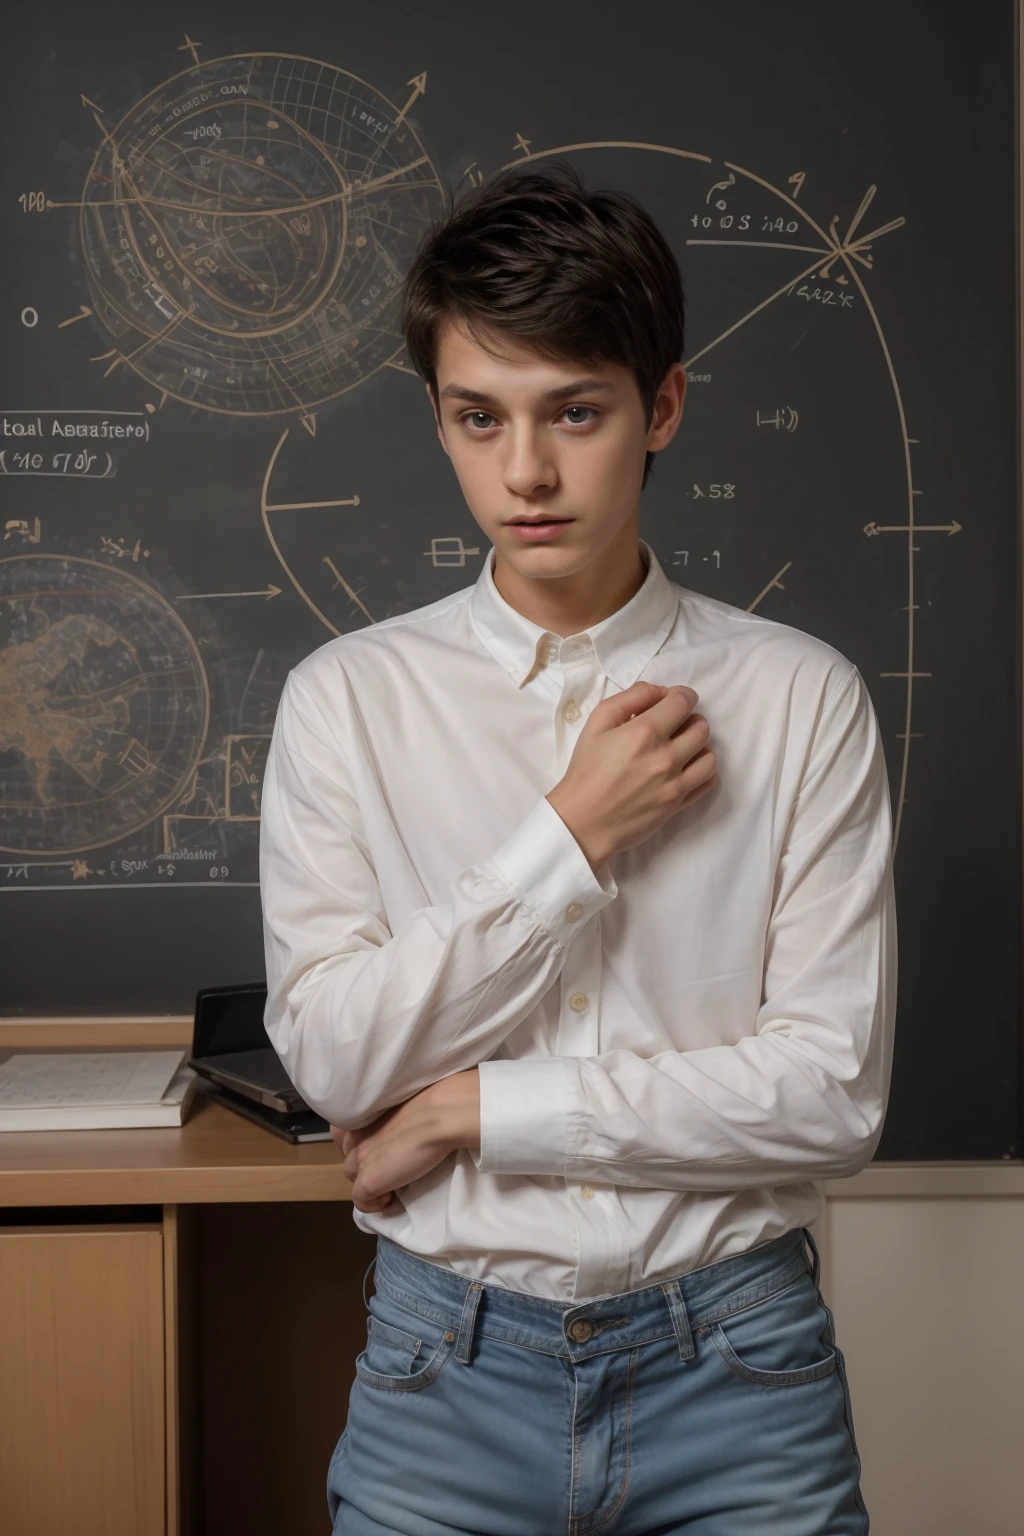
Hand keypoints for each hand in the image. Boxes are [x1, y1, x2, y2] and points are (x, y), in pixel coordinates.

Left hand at [330, 1070, 480, 1213]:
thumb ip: (386, 1123)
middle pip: (348, 1159)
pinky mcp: (368, 1181)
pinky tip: (394, 1194)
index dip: (360, 1147)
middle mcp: (352, 1136)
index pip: (341, 1136)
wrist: (438, 1115)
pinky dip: (376, 1202)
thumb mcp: (399, 1110)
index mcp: (359, 1116)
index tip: (380, 1151)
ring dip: (370, 1182)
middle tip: (390, 1167)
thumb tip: (393, 1138)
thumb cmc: (430, 1106)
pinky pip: (361, 1201)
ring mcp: (358, 1159)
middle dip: (366, 1166)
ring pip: (352, 1178)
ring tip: (394, 1180)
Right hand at [546, 680, 716, 870]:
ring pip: (710, 755)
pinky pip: (709, 782)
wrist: (583, 820)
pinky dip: (704, 771)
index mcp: (645, 732)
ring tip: (681, 749)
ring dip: (699, 747)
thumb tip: (659, 691)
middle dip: (690, 720)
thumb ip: (630, 698)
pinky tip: (687, 769)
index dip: (682, 695)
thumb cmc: (586, 770)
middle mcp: (666, 756)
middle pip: (701, 727)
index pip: (684, 702)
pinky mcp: (678, 804)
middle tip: (674, 726)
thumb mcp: (597, 723)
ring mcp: (675, 783)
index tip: (673, 700)